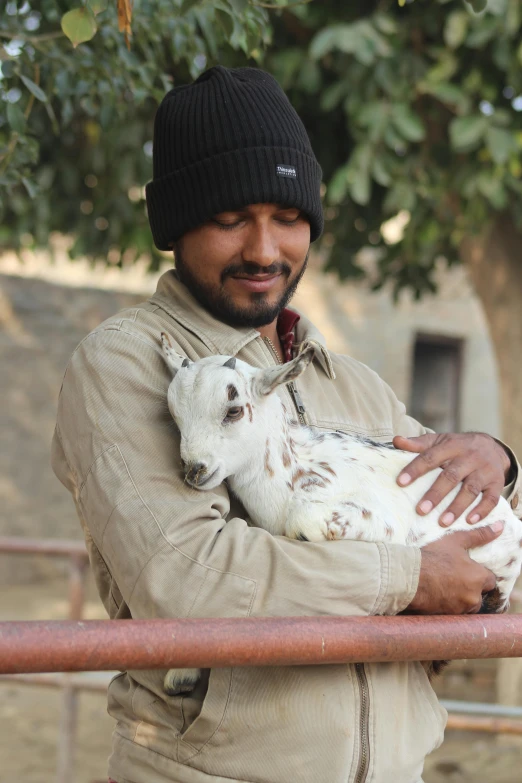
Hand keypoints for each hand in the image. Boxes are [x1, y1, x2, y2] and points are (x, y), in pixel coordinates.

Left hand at [394, 432, 510, 526]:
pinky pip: (491, 498)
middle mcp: (469, 457)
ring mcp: (484, 470)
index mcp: (451, 446)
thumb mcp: (439, 441)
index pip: (430, 457)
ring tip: (442, 522)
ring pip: (470, 489)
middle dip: (436, 494)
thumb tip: (396, 441)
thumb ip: (418, 444)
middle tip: (420, 510)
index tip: (400, 482)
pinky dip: (481, 510)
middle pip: (451, 476)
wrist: (492, 446)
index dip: (415, 469)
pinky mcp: (496, 483)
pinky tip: (470, 521)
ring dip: (457, 507)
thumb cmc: (457, 447)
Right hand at [407, 522, 503, 614]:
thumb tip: (500, 527)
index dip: (480, 575)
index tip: (468, 570)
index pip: (490, 580)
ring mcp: (459, 609)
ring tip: (444, 587)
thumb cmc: (433, 556)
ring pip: (466, 605)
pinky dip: (447, 605)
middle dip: (470, 589)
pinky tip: (436, 595)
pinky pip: (452, 613)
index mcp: (479, 578)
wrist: (408, 576)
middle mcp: (473, 596)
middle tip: (455, 578)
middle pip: (479, 595)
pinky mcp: (446, 617)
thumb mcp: (456, 541)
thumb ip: (479, 535)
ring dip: (460, 599)